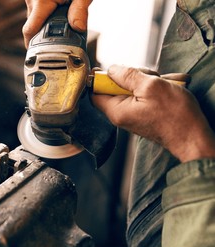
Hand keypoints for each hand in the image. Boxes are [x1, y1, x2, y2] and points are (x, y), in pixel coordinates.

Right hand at [22, 0, 92, 47]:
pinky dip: (45, 16)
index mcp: (41, 1)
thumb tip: (78, 28)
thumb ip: (80, 10)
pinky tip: (57, 12)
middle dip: (45, 35)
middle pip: (33, 28)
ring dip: (46, 24)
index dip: (33, 46)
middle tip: (60, 37)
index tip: (39, 55)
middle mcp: (32, 1)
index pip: (29, 32)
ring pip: (34, 20)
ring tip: (61, 20)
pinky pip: (36, 12)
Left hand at [91, 65, 214, 162]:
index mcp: (117, 110)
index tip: (112, 68)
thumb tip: (111, 69)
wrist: (193, 136)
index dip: (100, 78)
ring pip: (133, 88)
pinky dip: (156, 87)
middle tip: (149, 76)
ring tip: (165, 81)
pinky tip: (169, 85)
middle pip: (116, 87)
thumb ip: (127, 75)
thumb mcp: (150, 86)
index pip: (95, 93)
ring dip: (148, 80)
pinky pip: (145, 94)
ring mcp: (134, 113)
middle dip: (132, 76)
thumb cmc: (174, 115)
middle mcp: (122, 114)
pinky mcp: (145, 113)